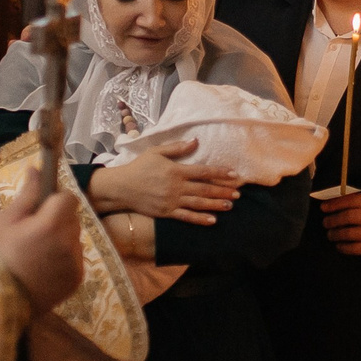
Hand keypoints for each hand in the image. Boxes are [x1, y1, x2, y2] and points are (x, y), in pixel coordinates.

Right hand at [0, 168, 83, 309]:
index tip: (41, 208)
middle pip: (72, 217)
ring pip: (74, 238)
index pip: (69, 197)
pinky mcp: (78, 278)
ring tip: (37, 252)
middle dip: (57, 219)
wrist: (0, 300)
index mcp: (52, 223)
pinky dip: (64, 259)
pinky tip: (43, 267)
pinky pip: (75, 258)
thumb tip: (37, 169)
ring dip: (61, 239)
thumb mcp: (5, 221)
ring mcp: (76, 262)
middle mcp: (70, 241)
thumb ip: (28, 194)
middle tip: (34, 232)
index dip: (56, 199)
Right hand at [87, 140, 237, 225]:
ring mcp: (172, 201)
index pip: (203, 171)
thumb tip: (195, 141)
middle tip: (238, 193)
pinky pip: (186, 216)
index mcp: (176, 170)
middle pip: (205, 188)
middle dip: (223, 190)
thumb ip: (176, 148)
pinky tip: (213, 220)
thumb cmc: (139, 167)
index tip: (234, 175)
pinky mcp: (166, 212)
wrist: (121, 187)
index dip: (220, 173)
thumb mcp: (156, 152)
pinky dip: (200, 219)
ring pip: (199, 203)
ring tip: (231, 205)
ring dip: (216, 204)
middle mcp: (176, 186)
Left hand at [321, 190, 360, 261]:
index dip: (335, 204)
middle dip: (333, 220)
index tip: (324, 208)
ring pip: (350, 233)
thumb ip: (358, 202)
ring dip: (336, 234)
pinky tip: (339, 246)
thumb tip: (332, 203)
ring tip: (331, 235)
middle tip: (326, 223)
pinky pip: (355, 248)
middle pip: (349, 216)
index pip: (353, 200)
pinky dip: (343, 247)